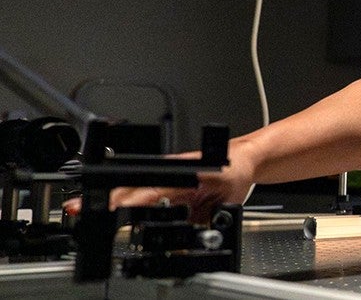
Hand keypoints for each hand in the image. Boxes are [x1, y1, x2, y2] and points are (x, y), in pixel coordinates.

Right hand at [63, 142, 257, 223]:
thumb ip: (205, 221)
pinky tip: (108, 204)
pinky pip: (143, 191)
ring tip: (85, 206)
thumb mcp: (226, 200)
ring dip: (110, 198)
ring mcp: (165, 175)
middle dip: (106, 199)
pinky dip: (124, 198)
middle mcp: (169, 172)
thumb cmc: (234, 172)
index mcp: (182, 174)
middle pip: (131, 187)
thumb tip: (188, 241)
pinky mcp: (166, 181)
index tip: (107, 209)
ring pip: (133, 188)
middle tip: (80, 208)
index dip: (126, 201)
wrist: (242, 159)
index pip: (148, 190)